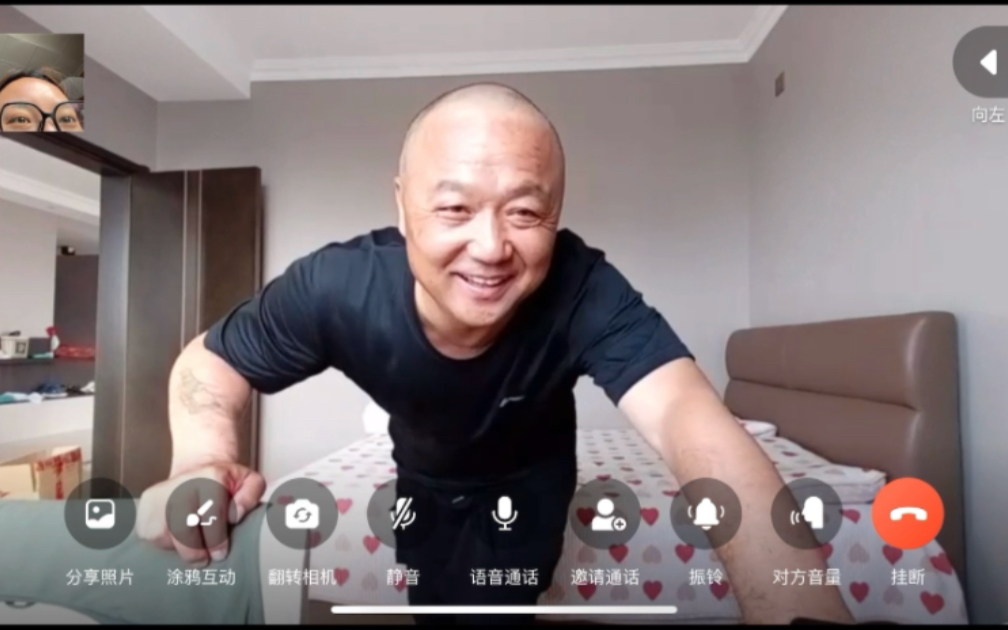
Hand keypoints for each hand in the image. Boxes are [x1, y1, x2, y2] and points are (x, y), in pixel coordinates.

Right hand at [136, 462, 265, 565]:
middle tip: (204, 559)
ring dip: (177, 547)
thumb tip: (236, 515)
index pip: (210, 516)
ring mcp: (160, 493)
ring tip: (191, 546)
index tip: (220, 554)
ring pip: (162, 535)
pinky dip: (162, 543)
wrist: (199, 468)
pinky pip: (147, 534)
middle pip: (182, 528)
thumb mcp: (250, 482)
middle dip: (194, 550)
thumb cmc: (227, 483)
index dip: (216, 540)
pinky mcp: (145, 502)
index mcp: (211, 478)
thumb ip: (251, 495)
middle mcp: (182, 483)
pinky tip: (175, 538)